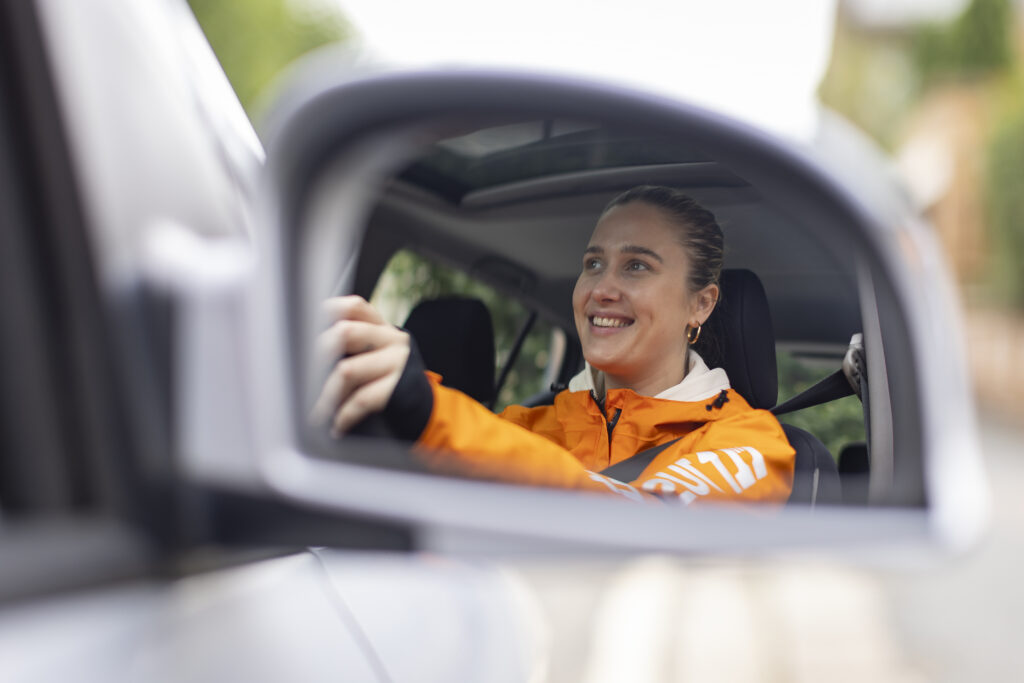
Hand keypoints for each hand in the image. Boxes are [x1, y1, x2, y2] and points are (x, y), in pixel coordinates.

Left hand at [309, 295, 410, 436]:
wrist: (425, 409)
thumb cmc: (390, 383)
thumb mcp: (376, 356)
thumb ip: (351, 345)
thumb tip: (306, 353)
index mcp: (382, 328)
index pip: (354, 307)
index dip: (327, 313)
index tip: (305, 331)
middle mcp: (392, 339)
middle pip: (345, 333)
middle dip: (317, 358)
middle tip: (303, 380)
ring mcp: (398, 362)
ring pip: (347, 370)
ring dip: (327, 395)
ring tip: (317, 412)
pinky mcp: (400, 389)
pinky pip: (362, 399)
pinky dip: (344, 415)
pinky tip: (338, 424)